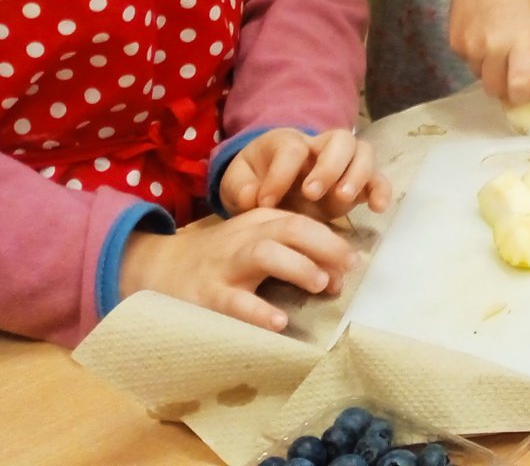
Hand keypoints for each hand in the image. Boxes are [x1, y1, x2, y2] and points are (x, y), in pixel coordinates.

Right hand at [118, 209, 357, 332]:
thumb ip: (295, 251)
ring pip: (264, 254)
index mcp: (261, 222)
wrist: (161, 268)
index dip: (332, 240)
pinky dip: (258, 311)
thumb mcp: (256, 240)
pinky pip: (234, 302)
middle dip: (324, 246)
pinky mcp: (206, 295)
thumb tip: (338, 275)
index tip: (353, 262)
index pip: (302, 222)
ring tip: (321, 285)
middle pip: (290, 229)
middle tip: (347, 270)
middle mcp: (245, 237)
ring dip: (297, 267)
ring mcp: (225, 265)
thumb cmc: (223, 258)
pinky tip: (279, 322)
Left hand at [219, 127, 392, 220]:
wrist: (268, 189)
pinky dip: (381, 190)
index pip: (292, 148)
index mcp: (287, 142)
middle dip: (329, 166)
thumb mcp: (236, 183)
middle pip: (339, 139)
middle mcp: (320, 147)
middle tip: (310, 194)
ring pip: (363, 152)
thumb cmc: (253, 182)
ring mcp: (343, 164)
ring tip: (342, 199)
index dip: (279, 175)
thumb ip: (240, 187)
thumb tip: (254, 196)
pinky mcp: (357, 185)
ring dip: (357, 174)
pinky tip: (377, 208)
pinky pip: (378, 179)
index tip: (264, 203)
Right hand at [445, 0, 529, 104]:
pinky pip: (468, 61)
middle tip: (511, 77)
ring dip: (489, 69)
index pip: (518, 88)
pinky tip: (481, 32)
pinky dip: (475, 55)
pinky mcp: (454, 43)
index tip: (523, 97)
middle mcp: (495, 49)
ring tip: (496, 43)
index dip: (521, 98)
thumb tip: (527, 82)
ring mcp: (471, 47)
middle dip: (504, 89)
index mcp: (523, 43)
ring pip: (480, 76)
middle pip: (495, 89)